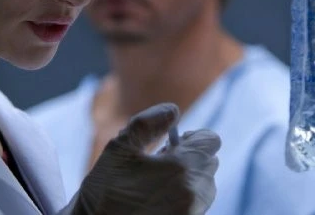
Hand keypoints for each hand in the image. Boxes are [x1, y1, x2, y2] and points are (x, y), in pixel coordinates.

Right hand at [63, 103, 220, 214]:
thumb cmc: (105, 191)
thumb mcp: (119, 148)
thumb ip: (148, 123)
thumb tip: (173, 110)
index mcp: (182, 168)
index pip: (210, 140)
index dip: (191, 137)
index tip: (171, 142)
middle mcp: (194, 192)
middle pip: (209, 163)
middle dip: (190, 157)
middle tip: (161, 161)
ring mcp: (192, 213)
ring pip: (205, 186)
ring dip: (189, 178)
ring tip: (158, 181)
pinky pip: (197, 205)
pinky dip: (184, 197)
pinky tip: (157, 198)